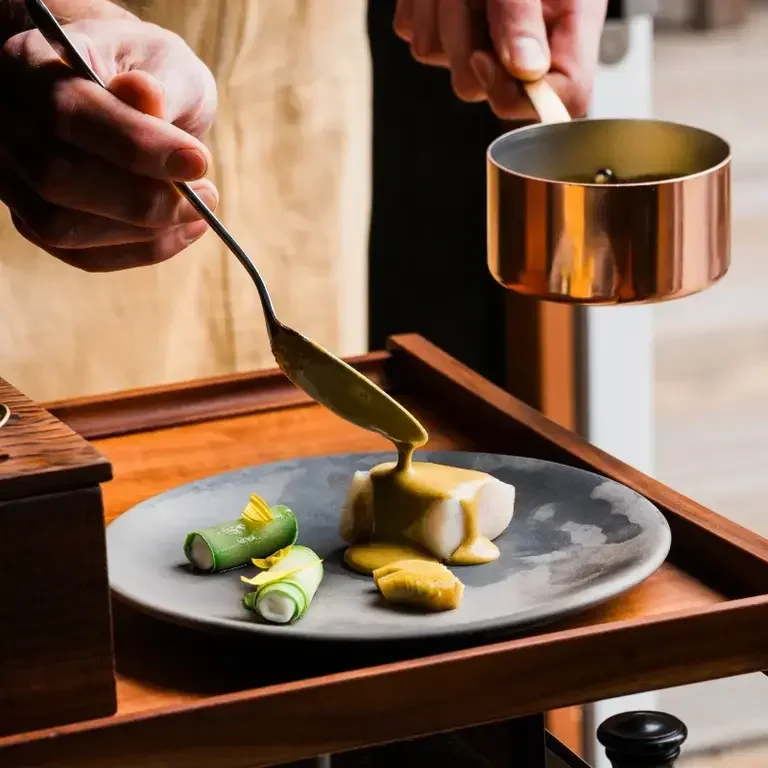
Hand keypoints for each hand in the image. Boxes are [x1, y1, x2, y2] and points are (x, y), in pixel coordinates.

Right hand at [0, 17, 217, 270]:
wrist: (129, 95)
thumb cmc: (149, 73)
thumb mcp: (167, 60)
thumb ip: (160, 81)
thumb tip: (144, 95)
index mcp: (31, 62)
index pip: (68, 111)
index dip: (135, 145)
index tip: (199, 163)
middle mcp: (7, 121)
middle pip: (57, 178)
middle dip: (143, 199)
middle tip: (205, 194)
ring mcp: (13, 176)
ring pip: (63, 227)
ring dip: (144, 233)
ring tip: (197, 212)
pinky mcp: (34, 219)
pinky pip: (80, 255)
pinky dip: (138, 251)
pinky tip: (180, 231)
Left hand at [393, 0, 607, 118]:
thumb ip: (524, 15)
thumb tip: (525, 71)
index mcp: (567, 32)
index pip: (563, 99)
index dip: (526, 97)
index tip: (496, 60)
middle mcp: (524, 46)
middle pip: (487, 90)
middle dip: (469, 39)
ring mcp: (477, 42)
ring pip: (444, 62)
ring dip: (443, 14)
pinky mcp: (440, 32)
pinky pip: (419, 38)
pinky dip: (423, 5)